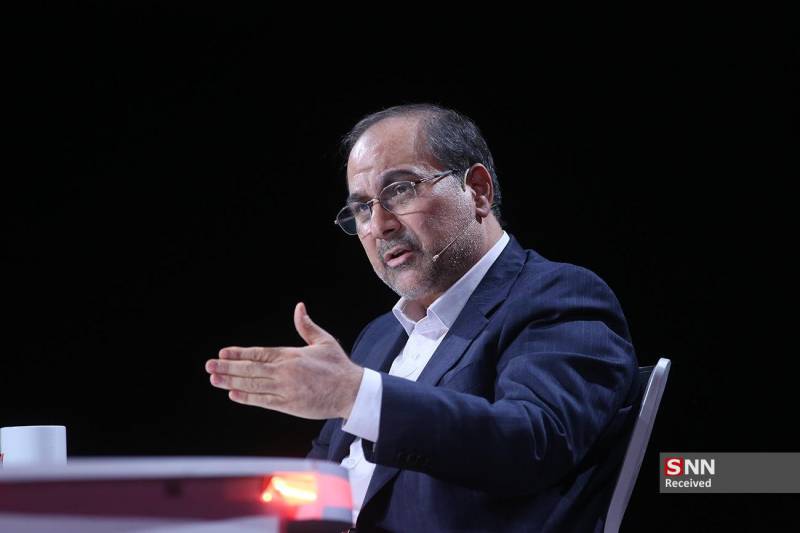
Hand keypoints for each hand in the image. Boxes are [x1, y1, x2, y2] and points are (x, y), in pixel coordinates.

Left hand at [205, 302, 363, 419]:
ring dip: (231, 381)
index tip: (223, 352)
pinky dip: (247, 397)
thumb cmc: (338, 366)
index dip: (239, 353)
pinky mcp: (289, 405)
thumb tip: (299, 307)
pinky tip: (233, 394)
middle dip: (227, 366)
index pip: (259, 352)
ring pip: (252, 385)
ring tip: (214, 379)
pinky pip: (263, 401)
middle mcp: (285, 371)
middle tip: (209, 365)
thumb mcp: (324, 341)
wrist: (351, 391)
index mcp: (291, 355)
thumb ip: (306, 326)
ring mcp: (286, 389)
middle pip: (250, 368)